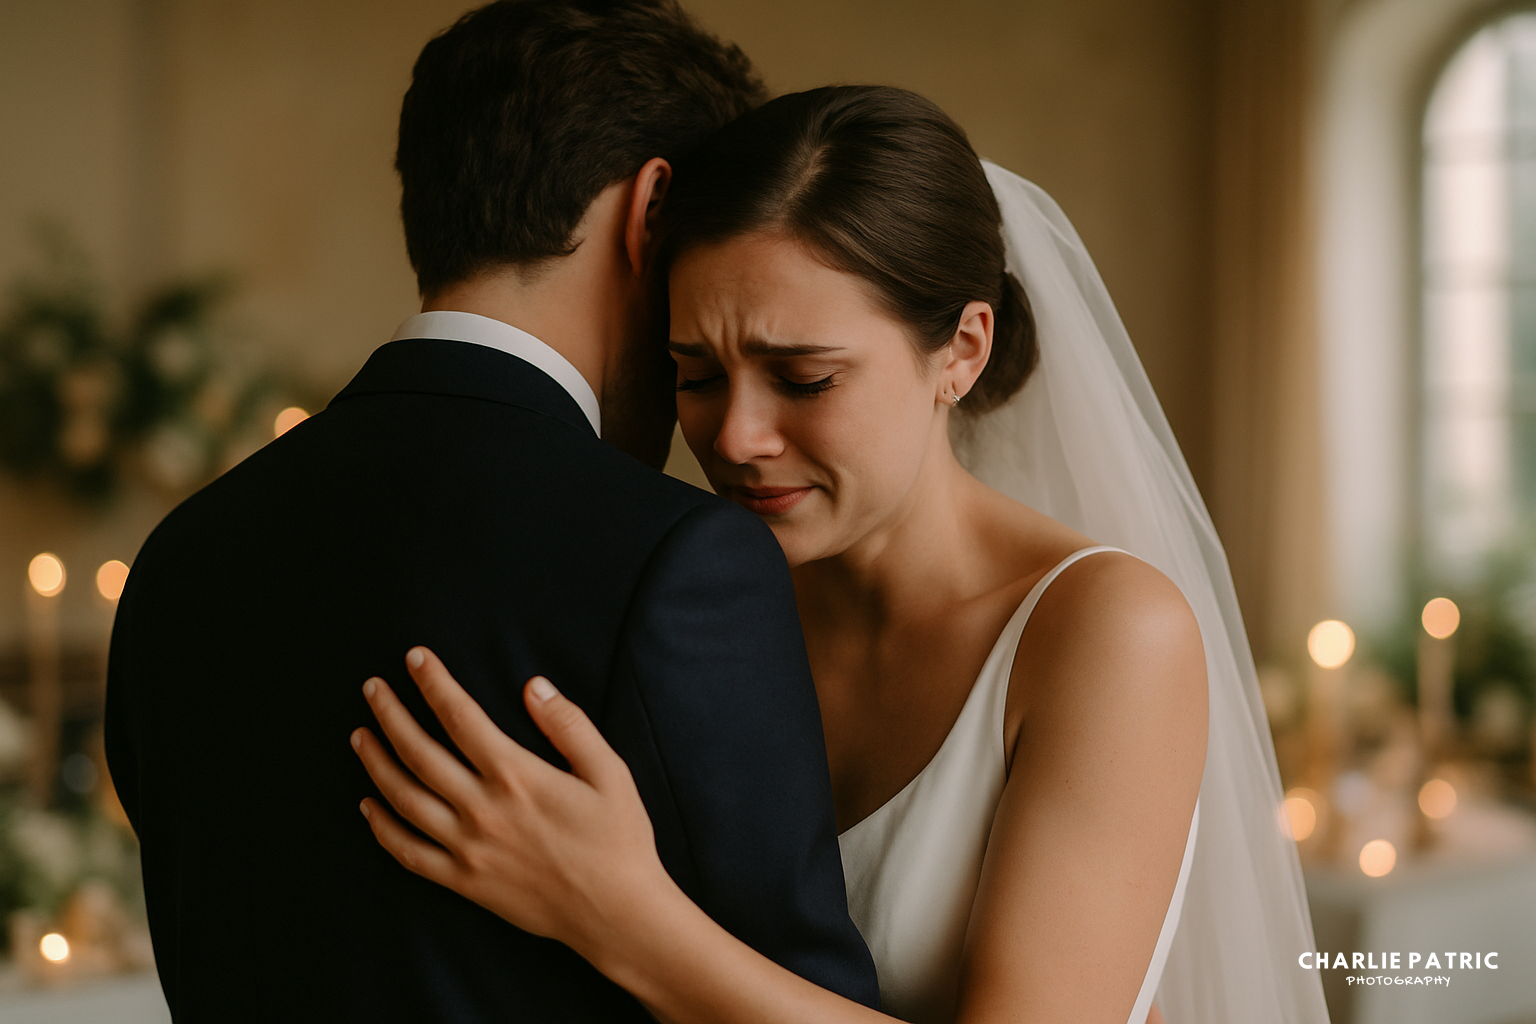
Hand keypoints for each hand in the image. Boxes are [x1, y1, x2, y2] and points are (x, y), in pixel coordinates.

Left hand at [351, 647, 672, 965]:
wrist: (616, 913)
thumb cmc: (619, 840)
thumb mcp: (609, 772)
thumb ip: (569, 726)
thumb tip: (534, 686)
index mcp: (516, 776)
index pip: (460, 717)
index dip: (433, 683)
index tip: (414, 658)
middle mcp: (483, 810)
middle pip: (419, 752)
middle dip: (391, 714)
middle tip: (372, 687)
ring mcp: (468, 849)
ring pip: (403, 798)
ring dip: (376, 763)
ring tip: (361, 735)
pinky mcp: (464, 882)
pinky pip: (409, 853)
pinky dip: (382, 828)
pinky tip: (369, 806)